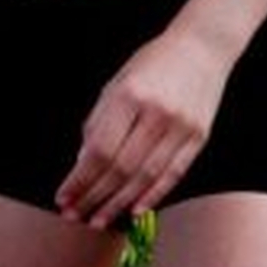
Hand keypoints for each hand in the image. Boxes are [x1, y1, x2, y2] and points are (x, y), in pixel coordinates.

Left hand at [53, 27, 229, 227]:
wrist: (203, 46)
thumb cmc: (152, 64)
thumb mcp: (117, 84)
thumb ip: (98, 123)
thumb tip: (82, 167)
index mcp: (130, 95)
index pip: (99, 150)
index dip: (79, 179)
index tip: (63, 197)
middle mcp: (157, 112)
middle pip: (121, 168)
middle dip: (94, 196)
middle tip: (75, 215)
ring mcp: (182, 125)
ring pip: (146, 176)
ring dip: (119, 203)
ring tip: (98, 220)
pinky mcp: (199, 135)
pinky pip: (174, 173)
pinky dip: (153, 195)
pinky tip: (135, 211)